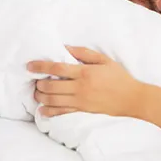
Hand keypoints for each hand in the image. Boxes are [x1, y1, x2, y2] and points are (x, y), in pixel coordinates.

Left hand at [27, 46, 142, 117]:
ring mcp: (80, 101)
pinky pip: (61, 113)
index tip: (29, 66)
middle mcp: (80, 87)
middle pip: (50, 86)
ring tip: (38, 92)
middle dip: (38, 83)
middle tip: (36, 80)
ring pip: (52, 100)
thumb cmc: (118, 77)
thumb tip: (65, 48)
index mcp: (85, 72)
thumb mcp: (104, 60)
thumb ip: (84, 53)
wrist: (131, 98)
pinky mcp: (81, 110)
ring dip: (40, 96)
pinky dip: (48, 112)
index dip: (40, 66)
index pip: (57, 68)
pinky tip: (43, 109)